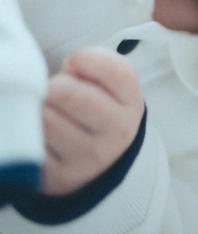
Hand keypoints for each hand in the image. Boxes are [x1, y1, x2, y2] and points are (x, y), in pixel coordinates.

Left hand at [41, 46, 143, 195]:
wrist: (101, 162)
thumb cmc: (100, 112)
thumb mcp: (113, 88)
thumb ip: (97, 66)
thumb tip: (69, 67)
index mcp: (131, 104)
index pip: (114, 71)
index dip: (86, 59)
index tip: (76, 63)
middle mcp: (116, 132)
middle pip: (67, 93)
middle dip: (54, 86)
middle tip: (57, 91)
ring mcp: (88, 156)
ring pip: (44, 118)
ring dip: (40, 109)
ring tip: (51, 112)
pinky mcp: (59, 175)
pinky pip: (31, 143)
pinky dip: (31, 133)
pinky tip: (43, 134)